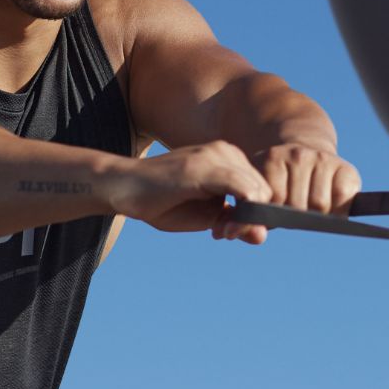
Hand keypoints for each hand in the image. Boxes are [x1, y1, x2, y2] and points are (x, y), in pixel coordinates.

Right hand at [113, 141, 269, 239]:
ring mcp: (216, 155)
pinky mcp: (204, 166)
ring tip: (218, 233)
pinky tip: (222, 227)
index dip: (256, 216)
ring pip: (257, 190)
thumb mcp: (206, 218)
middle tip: (224, 235)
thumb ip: (235, 224)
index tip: (231, 233)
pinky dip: (241, 213)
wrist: (124, 189)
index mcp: (230, 159)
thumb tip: (262, 237)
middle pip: (265, 189)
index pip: (263, 187)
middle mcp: (227, 151)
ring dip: (245, 220)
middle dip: (251, 220)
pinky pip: (242, 188)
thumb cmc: (163, 203)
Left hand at [212, 143, 362, 243]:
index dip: (272, 217)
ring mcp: (322, 159)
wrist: (307, 148)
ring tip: (311, 211)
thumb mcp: (258, 190)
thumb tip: (223, 234)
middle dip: (295, 217)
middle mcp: (298, 155)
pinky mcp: (346, 169)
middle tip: (294, 215)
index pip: (271, 202)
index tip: (271, 219)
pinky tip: (333, 207)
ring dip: (316, 215)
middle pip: (296, 207)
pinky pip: (343, 199)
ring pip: (319, 206)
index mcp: (272, 158)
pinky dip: (339, 210)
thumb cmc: (278, 182)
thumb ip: (240, 215)